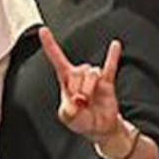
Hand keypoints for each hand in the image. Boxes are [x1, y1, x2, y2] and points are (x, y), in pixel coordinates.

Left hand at [38, 27, 127, 144]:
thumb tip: (77, 101)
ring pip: (92, 73)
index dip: (50, 45)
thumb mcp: (68, 118)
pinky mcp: (107, 82)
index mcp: (66, 80)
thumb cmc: (81, 120)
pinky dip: (112, 56)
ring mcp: (94, 78)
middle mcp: (80, 75)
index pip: (57, 59)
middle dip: (78, 88)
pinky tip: (115, 45)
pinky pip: (110, 66)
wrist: (99, 127)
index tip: (43, 30)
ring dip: (89, 88)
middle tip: (80, 103)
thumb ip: (68, 111)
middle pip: (78, 71)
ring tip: (89, 101)